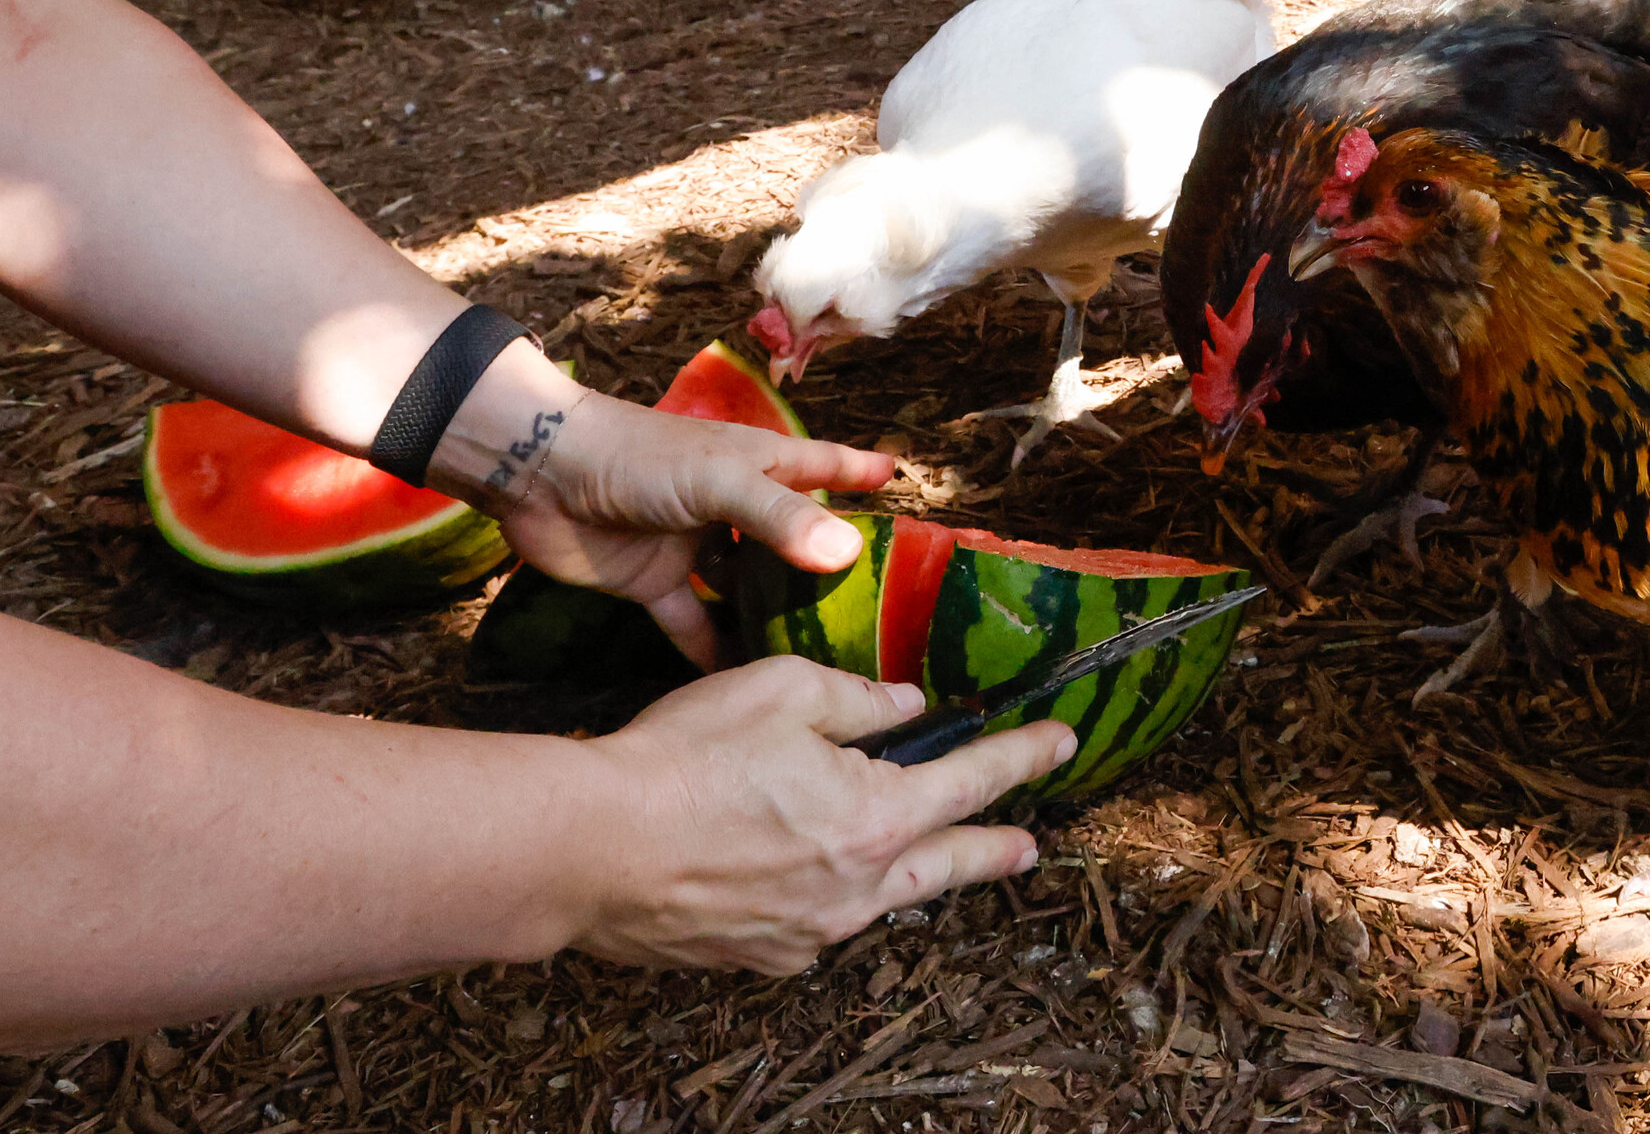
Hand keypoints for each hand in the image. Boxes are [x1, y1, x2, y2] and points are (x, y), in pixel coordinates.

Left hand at [465, 372, 895, 664]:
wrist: (539, 474)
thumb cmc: (637, 458)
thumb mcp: (718, 480)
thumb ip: (779, 518)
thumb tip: (846, 554)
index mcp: (754, 463)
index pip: (821, 465)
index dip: (858, 471)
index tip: (897, 481)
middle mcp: (731, 505)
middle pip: (789, 536)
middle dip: (826, 565)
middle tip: (876, 607)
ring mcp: (694, 547)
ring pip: (747, 587)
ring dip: (774, 616)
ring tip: (821, 658)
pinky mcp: (656, 584)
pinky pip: (695, 624)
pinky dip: (714, 652)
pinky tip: (743, 685)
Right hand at [576, 659, 1072, 974]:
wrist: (591, 846)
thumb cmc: (683, 758)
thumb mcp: (782, 690)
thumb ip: (857, 700)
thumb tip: (904, 707)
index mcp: (876, 817)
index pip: (972, 783)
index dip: (1019, 758)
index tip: (1058, 743)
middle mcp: (856, 889)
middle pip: (948, 865)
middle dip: (995, 850)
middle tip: (1028, 848)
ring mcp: (807, 933)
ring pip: (882, 902)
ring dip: (912, 880)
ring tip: (929, 866)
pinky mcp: (758, 957)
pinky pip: (815, 927)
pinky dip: (831, 902)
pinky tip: (817, 887)